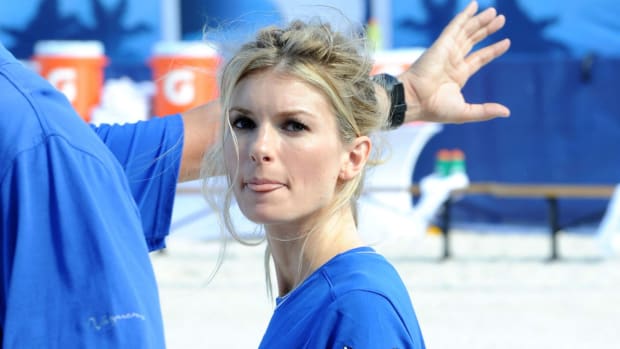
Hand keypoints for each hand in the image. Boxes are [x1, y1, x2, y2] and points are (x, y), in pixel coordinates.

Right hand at [399, 1, 510, 123]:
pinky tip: (474, 6)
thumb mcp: (465, 111)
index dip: (493, 49)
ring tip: (495, 12)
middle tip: (501, 19)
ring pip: (466, 31)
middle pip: (473, 41)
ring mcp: (447, 51)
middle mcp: (453, 61)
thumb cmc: (434, 109)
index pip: (479, 58)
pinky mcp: (441, 44)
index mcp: (458, 75)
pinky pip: (455, 26)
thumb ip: (485, 110)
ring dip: (479, 21)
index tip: (506, 42)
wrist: (414, 101)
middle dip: (486, 30)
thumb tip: (507, 112)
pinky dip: (464, 16)